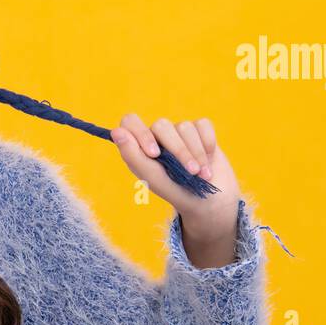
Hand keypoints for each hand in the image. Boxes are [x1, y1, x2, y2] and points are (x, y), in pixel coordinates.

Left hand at [109, 115, 240, 235]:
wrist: (209, 202)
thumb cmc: (176, 192)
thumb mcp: (153, 178)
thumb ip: (133, 156)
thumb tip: (116, 131)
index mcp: (140, 146)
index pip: (130, 122)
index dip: (141, 133)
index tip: (154, 154)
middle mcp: (158, 136)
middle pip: (161, 125)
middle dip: (178, 151)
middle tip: (190, 172)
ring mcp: (179, 131)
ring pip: (184, 127)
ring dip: (196, 153)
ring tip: (202, 174)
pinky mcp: (200, 130)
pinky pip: (202, 125)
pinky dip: (207, 144)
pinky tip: (209, 161)